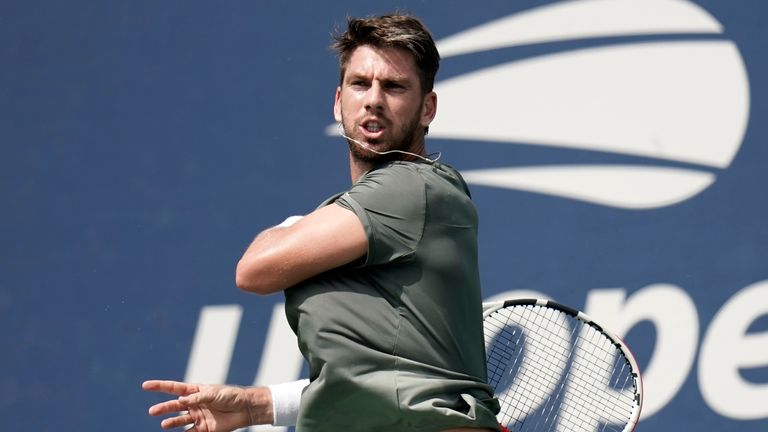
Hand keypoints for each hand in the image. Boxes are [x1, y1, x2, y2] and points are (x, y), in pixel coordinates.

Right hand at [142, 380, 272, 431]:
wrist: (245, 409)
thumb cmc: (230, 396)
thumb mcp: (213, 393)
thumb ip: (197, 398)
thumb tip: (180, 401)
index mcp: (196, 391)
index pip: (174, 388)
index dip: (160, 386)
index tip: (145, 385)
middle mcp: (194, 404)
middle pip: (174, 406)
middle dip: (163, 408)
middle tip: (152, 411)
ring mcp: (198, 416)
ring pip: (179, 420)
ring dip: (171, 423)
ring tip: (164, 425)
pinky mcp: (203, 429)